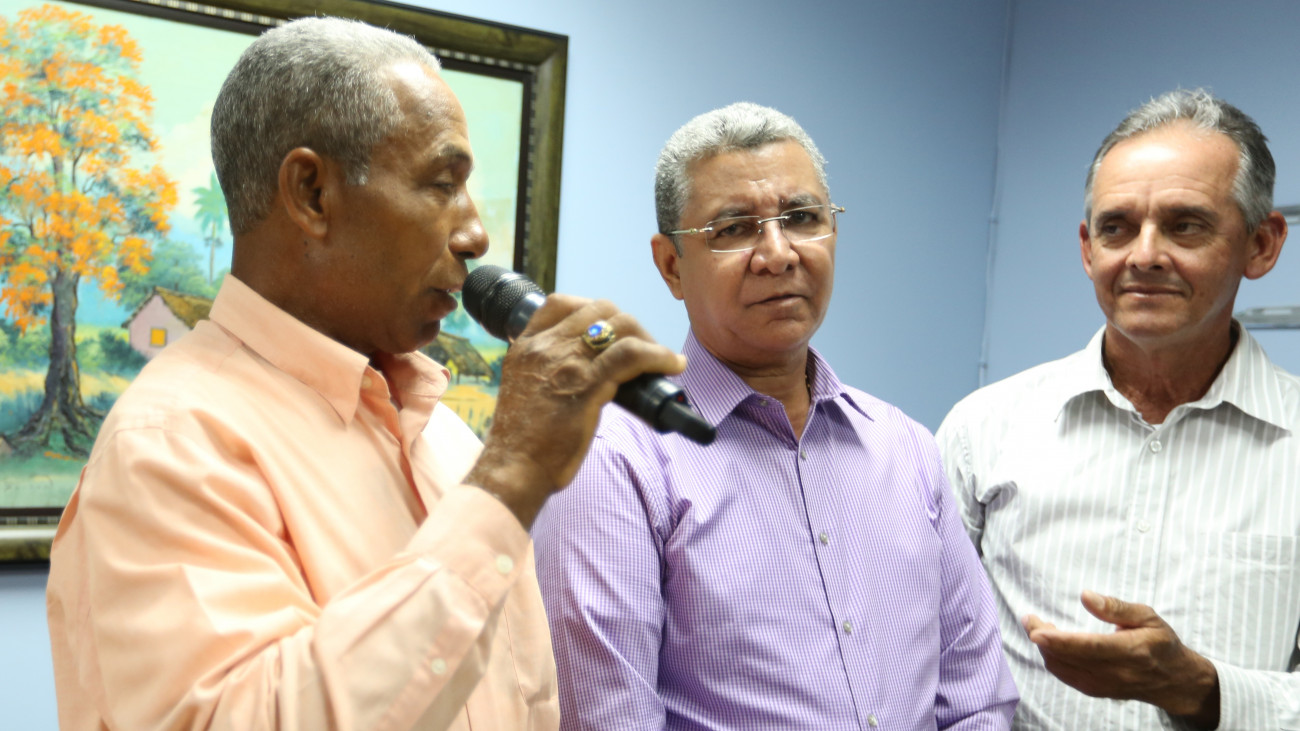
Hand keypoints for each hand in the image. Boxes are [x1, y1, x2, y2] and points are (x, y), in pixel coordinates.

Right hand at [464, 294, 684, 526]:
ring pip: (620, 326)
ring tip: (661, 360)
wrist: (514, 467)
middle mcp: (545, 346)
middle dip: (627, 324)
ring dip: (648, 339)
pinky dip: (659, 356)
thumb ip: (547, 372)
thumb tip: (584, 371)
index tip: (609, 330)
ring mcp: (568, 362)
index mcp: (526, 346)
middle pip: (599, 309)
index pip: (561, 302)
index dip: (593, 310)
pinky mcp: (589, 384)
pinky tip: (672, 365)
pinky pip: (632, 354)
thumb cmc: (522, 441)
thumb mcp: (525, 390)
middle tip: (641, 350)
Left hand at [1023, 590, 1219, 727]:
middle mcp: (1116, 673)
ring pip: (1063, 669)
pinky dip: (1053, 660)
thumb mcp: (1147, 617)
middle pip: (1069, 658)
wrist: (1175, 680)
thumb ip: (1116, 607)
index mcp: (1131, 651)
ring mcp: (1105, 686)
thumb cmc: (1160, 642)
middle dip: (1042, 639)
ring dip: (1045, 649)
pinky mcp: (1097, 692)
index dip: (1059, 640)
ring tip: (1038, 628)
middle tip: (1030, 619)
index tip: (1035, 629)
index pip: (1088, 647)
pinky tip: (1050, 645)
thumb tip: (1085, 596)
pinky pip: (1066, 677)